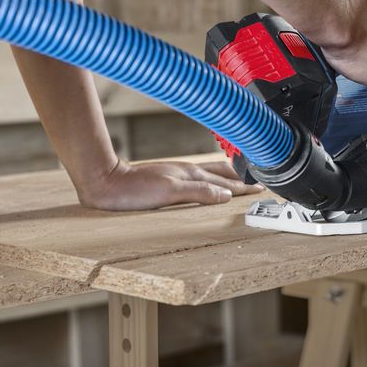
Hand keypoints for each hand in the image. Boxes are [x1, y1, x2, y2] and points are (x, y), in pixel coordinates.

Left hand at [76, 159, 262, 210]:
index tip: (261, 188)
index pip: (226, 182)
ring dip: (229, 175)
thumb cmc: (133, 190)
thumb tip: (226, 194)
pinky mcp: (169, 177)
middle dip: (242, 177)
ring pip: (212, 172)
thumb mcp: (170, 193)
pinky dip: (213, 177)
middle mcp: (187, 172)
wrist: (105, 183)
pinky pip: (200, 176)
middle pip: (222, 173)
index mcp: (191, 175)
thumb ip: (200, 192)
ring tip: (241, 177)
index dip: (244, 186)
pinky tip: (209, 180)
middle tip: (258, 182)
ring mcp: (178, 173)